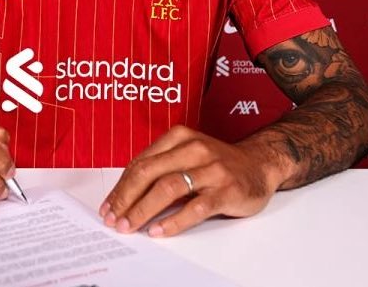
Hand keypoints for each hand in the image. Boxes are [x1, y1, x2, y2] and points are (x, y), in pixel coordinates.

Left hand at [100, 125, 277, 236]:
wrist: (260, 163)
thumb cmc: (217, 163)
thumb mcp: (187, 155)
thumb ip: (162, 168)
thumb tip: (127, 195)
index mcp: (179, 137)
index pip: (141, 162)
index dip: (121, 187)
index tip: (108, 206)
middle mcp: (194, 149)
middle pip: (150, 172)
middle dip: (126, 198)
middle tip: (113, 219)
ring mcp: (211, 169)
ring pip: (169, 187)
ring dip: (144, 209)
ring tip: (130, 226)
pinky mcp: (227, 190)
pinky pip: (196, 207)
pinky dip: (174, 221)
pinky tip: (159, 231)